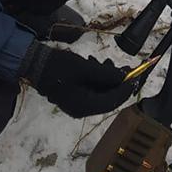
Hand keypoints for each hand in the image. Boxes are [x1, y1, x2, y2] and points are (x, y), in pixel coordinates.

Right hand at [19, 40, 133, 117]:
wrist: (35, 63)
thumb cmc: (58, 65)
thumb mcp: (85, 68)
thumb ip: (106, 74)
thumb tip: (124, 77)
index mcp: (84, 106)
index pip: (112, 102)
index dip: (125, 89)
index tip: (135, 76)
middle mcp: (82, 109)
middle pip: (108, 99)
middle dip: (117, 82)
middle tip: (124, 67)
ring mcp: (78, 104)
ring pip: (101, 93)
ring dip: (107, 77)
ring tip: (106, 61)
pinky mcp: (76, 96)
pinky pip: (93, 90)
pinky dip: (98, 78)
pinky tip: (95, 63)